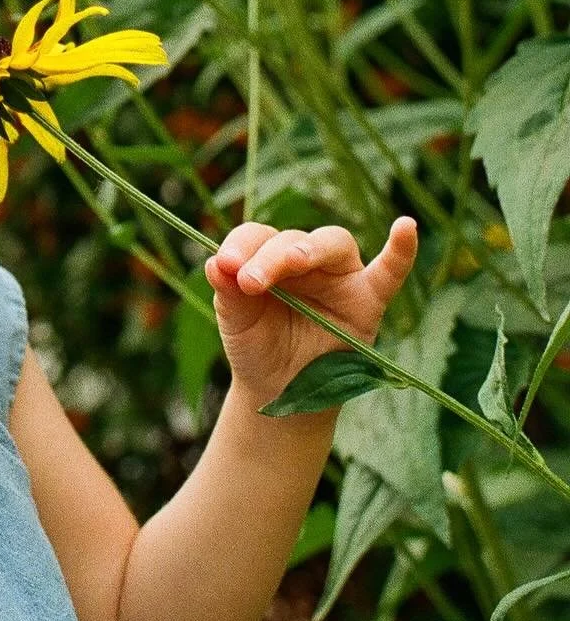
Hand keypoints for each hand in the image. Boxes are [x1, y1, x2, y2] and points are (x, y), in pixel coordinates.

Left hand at [204, 217, 418, 410]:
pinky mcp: (367, 301)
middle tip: (250, 281)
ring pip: (333, 244)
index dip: (240, 246)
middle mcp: (305, 259)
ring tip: (294, 262)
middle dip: (271, 255)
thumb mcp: (236, 322)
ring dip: (310, 250)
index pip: (256, 236)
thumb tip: (215, 263)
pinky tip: (406, 228)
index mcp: (267, 256)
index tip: (226, 267)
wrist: (279, 391)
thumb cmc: (257, 347)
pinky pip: (389, 273)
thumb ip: (228, 293)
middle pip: (293, 238)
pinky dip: (400, 252)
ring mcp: (339, 276)